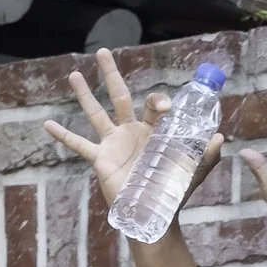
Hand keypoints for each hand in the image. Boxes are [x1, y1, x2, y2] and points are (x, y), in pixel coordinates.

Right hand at [44, 48, 224, 214]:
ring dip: (84, 94)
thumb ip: (207, 155)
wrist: (154, 214)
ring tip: (74, 74)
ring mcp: (114, 143)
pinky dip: (63, 136)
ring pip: (96, 113)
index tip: (164, 106)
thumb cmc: (173, 192)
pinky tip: (47, 124)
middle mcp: (131, 131)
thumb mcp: (193, 171)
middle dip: (111, 74)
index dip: (157, 102)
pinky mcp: (100, 159)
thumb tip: (219, 137)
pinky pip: (79, 144)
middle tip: (102, 51)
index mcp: (153, 130)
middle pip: (119, 96)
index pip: (152, 106)